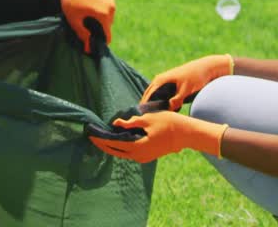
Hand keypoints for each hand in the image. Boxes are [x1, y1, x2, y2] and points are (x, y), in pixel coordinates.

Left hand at [45, 0, 115, 52]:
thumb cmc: (70, 1)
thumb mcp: (74, 20)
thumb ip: (82, 33)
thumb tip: (88, 45)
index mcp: (103, 14)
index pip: (107, 34)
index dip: (102, 41)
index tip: (96, 45)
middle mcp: (110, 7)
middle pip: (108, 26)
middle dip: (101, 30)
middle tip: (90, 32)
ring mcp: (111, 1)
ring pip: (109, 18)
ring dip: (102, 22)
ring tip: (89, 21)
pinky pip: (108, 10)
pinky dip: (103, 13)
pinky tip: (92, 13)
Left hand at [89, 111, 228, 162]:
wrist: (186, 134)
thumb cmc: (168, 124)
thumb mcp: (148, 119)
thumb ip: (131, 123)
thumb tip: (116, 123)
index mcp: (137, 147)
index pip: (113, 144)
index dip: (101, 139)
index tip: (91, 134)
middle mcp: (138, 156)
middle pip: (115, 151)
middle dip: (102, 144)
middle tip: (91, 136)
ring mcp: (143, 157)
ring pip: (122, 153)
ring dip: (111, 146)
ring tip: (101, 137)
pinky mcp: (147, 155)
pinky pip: (129, 152)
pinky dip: (120, 147)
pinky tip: (116, 140)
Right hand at [141, 54, 233, 111]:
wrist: (204, 68)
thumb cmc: (195, 77)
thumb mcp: (187, 89)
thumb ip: (178, 99)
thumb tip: (169, 108)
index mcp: (161, 80)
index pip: (148, 95)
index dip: (145, 106)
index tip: (145, 117)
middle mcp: (160, 80)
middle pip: (148, 95)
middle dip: (147, 106)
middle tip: (148, 119)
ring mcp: (164, 82)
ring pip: (154, 95)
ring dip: (154, 105)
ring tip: (155, 117)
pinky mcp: (170, 85)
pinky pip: (161, 95)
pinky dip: (161, 102)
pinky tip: (165, 111)